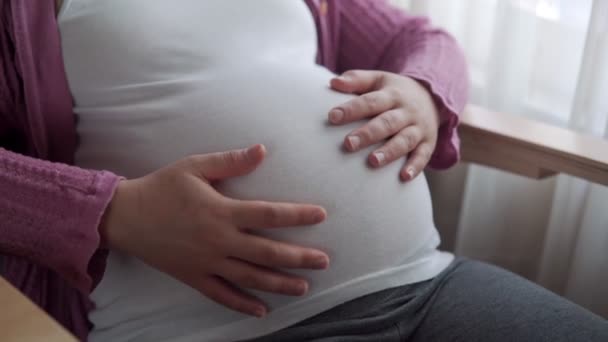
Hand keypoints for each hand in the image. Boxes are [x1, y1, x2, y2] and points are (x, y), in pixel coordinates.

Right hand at [99, 145, 328, 316]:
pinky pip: (222, 295)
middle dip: (299, 258)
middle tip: (324, 260)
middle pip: (267, 252)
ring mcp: (207, 263)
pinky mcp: (193, 277)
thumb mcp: (194, 166)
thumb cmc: (162, 187)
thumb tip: (262, 150)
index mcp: (222, 211)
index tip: (321, 215)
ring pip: (250, 278)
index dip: (298, 215)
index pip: (269, 214)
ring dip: (280, 284)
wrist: (125, 216)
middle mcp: (219, 240)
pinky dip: (242, 305)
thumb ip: (230, 161)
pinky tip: (262, 311)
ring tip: (304, 287)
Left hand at [328, 70, 439, 180]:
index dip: (352, 109)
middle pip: (387, 122)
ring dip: (390, 152)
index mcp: (392, 94)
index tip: (332, 117)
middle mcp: (407, 111)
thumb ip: (356, 80)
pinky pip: (423, 155)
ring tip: (372, 162)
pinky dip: (415, 166)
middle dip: (368, 134)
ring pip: (405, 140)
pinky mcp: (428, 143)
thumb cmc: (394, 92)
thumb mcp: (378, 80)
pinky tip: (404, 177)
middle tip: (348, 144)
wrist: (433, 98)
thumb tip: (333, 82)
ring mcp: (419, 128)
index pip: (371, 101)